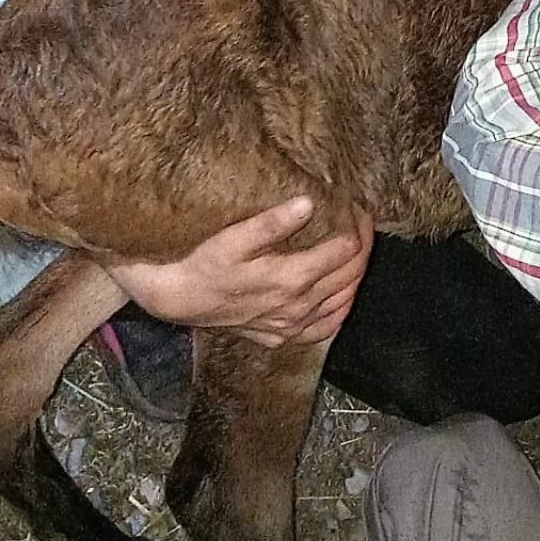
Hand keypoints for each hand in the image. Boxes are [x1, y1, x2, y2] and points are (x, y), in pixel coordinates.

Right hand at [111, 198, 375, 347]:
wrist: (177, 298)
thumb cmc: (202, 262)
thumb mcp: (233, 237)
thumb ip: (272, 223)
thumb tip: (308, 204)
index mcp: (291, 279)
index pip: (347, 251)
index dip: (359, 227)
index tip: (358, 208)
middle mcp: (297, 306)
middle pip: (350, 276)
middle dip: (363, 247)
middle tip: (362, 224)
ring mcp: (290, 325)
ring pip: (342, 302)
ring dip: (355, 276)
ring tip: (356, 253)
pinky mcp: (279, 336)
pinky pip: (323, 329)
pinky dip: (339, 311)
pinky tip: (340, 298)